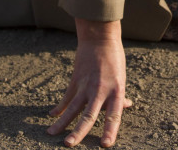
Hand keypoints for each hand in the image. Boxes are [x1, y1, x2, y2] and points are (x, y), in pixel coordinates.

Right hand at [47, 19, 132, 147]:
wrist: (99, 39)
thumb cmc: (114, 59)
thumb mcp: (121, 78)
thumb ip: (120, 95)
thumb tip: (126, 106)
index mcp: (116, 91)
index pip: (113, 116)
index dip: (109, 131)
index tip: (105, 145)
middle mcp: (100, 90)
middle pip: (88, 115)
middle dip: (78, 132)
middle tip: (69, 144)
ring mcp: (86, 85)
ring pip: (72, 108)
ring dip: (62, 122)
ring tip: (51, 134)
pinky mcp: (76, 80)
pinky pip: (67, 97)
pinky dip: (59, 107)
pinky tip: (52, 116)